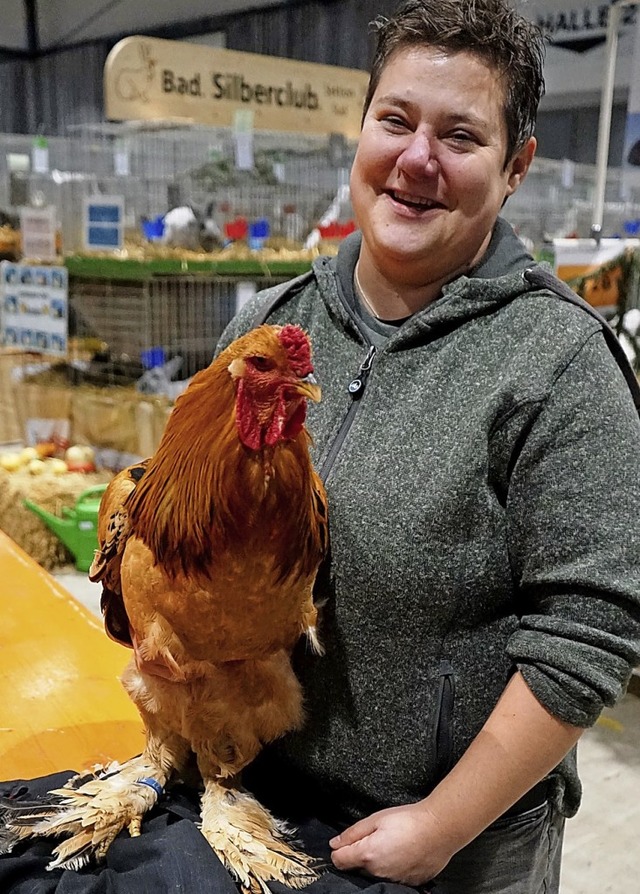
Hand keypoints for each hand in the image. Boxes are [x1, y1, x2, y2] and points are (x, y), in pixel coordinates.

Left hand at [329, 801, 456, 884]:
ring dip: (377, 862)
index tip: (347, 842)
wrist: (440, 829)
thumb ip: (352, 833)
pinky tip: (403, 853)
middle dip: (360, 855)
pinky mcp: (408, 884)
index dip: (340, 850)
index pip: (338, 861)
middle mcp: (378, 873)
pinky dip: (393, 867)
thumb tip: (334, 844)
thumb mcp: (376, 819)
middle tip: (376, 838)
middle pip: (357, 868)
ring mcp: (394, 881)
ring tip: (393, 844)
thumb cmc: (409, 821)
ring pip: (375, 874)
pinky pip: (392, 877)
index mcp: (367, 855)